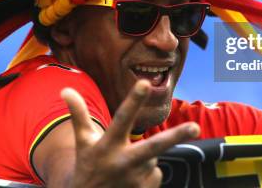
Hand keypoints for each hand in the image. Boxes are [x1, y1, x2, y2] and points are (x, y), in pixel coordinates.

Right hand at [60, 80, 199, 187]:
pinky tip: (131, 180)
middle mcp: (123, 162)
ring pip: (154, 156)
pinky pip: (156, 172)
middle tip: (196, 127)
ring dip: (144, 158)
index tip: (144, 83)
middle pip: (154, 147)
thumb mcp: (83, 141)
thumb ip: (78, 115)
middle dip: (176, 137)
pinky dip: (147, 173)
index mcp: (108, 145)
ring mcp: (136, 180)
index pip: (122, 118)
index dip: (134, 100)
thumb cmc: (87, 165)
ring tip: (124, 169)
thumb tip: (65, 90)